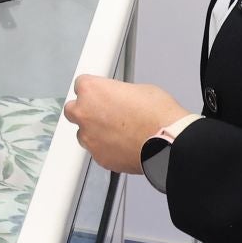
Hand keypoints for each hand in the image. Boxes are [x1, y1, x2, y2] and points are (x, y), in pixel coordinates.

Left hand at [63, 75, 189, 174]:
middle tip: (103, 113)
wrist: (168, 143)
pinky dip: (106, 148)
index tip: (100, 95)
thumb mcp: (139, 89)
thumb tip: (119, 99)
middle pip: (73, 110)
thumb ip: (119, 93)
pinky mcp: (99, 157)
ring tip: (118, 131)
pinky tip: (123, 144)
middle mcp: (84, 113)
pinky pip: (97, 150)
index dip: (94, 90)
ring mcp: (89, 138)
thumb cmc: (158, 115)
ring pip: (83, 133)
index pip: (80, 85)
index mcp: (91, 90)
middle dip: (86, 111)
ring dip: (95, 131)